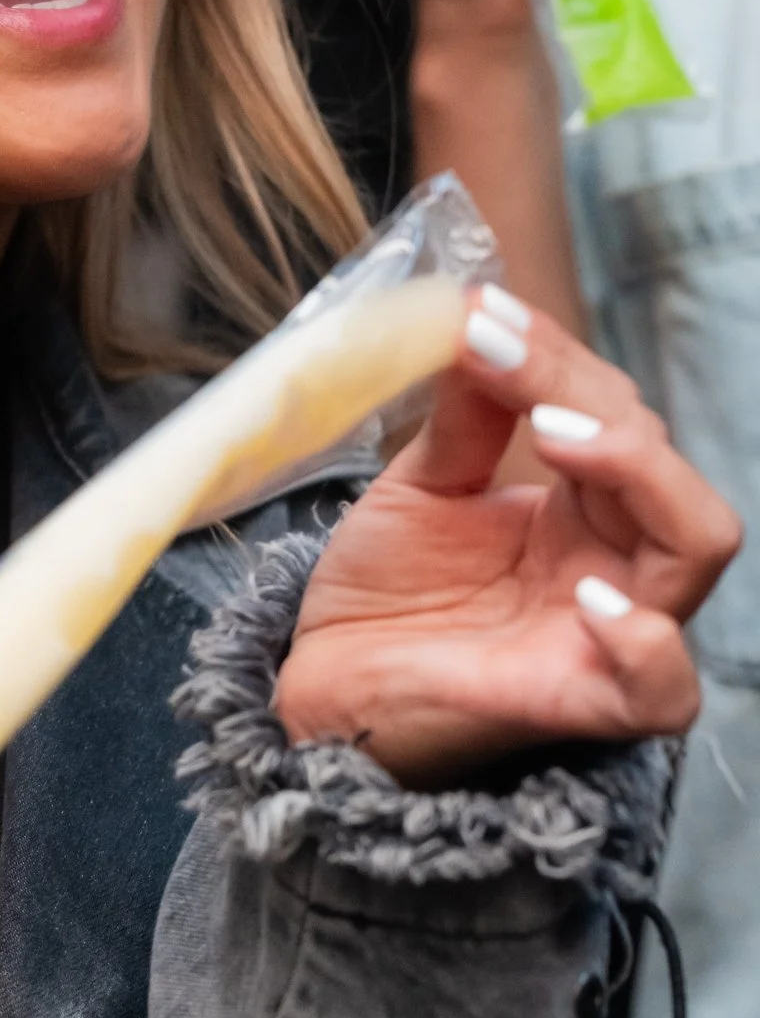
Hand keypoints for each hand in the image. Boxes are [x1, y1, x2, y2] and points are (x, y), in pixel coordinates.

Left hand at [277, 290, 740, 784]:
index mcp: (585, 510)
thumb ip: (464, 417)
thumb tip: (480, 316)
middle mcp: (615, 564)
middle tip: (505, 361)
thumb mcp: (418, 489)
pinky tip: (591, 596)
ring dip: (638, 473)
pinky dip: (647, 642)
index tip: (480, 312)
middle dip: (592, 398)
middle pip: (662, 462)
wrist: (321, 690)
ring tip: (555, 437)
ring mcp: (607, 635)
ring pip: (696, 543)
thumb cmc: (383, 598)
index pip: (612, 415)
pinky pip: (663, 690)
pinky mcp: (581, 706)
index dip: (554, 358)